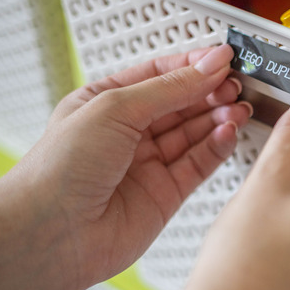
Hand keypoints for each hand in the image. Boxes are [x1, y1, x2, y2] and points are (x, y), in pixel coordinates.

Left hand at [0, 45, 251, 289]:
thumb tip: (207, 67)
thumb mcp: (114, 108)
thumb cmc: (59, 169)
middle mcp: (129, 133)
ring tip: (239, 106)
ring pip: (195, 133)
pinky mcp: (166, 194)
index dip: (193, 65)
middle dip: (211, 91)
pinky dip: (217, 147)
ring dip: (220, 117)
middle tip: (236, 82)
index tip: (223, 57)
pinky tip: (228, 132)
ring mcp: (148, 164)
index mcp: (106, 103)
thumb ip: (168, 88)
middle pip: (182, 103)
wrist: (51, 232)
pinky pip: (199, 164)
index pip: (159, 74)